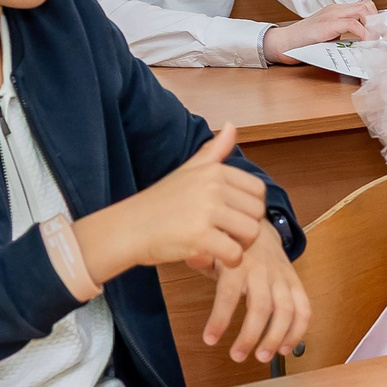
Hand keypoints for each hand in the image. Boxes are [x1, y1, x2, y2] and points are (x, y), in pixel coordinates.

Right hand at [88, 124, 267, 275]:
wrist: (129, 227)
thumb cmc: (158, 202)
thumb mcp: (187, 170)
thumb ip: (213, 152)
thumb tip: (232, 125)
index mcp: (213, 170)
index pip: (257, 190)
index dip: (251, 208)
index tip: (234, 217)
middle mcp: (212, 187)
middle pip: (257, 212)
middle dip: (248, 228)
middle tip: (228, 235)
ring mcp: (206, 211)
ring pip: (251, 232)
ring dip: (241, 245)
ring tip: (223, 246)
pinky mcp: (199, 236)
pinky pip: (234, 252)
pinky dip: (229, 260)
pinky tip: (215, 257)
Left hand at [201, 224, 309, 363]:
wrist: (259, 226)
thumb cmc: (231, 244)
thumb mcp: (212, 248)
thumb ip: (202, 258)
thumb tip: (192, 257)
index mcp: (237, 263)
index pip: (228, 294)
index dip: (220, 318)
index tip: (210, 340)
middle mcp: (262, 270)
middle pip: (261, 306)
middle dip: (251, 335)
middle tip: (238, 356)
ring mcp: (281, 277)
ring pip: (286, 309)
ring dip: (277, 337)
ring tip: (263, 356)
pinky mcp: (295, 282)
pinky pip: (304, 307)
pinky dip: (298, 330)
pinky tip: (286, 348)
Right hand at [264, 0, 378, 64]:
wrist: (283, 43)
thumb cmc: (304, 43)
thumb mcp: (329, 37)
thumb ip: (345, 37)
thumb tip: (365, 46)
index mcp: (336, 11)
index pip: (364, 7)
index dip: (377, 20)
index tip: (384, 34)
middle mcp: (335, 9)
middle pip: (367, 6)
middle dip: (379, 22)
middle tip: (382, 39)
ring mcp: (331, 15)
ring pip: (363, 11)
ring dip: (373, 27)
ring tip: (375, 42)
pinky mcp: (326, 25)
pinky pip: (352, 24)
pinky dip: (363, 34)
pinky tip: (365, 44)